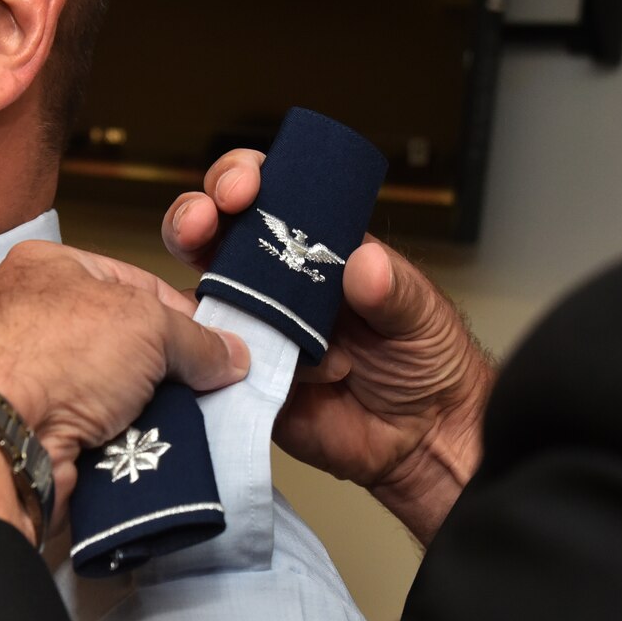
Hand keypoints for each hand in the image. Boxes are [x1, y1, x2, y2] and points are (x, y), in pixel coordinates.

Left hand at [0, 241, 248, 541]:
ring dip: (148, 411)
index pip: (134, 283)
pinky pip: (98, 435)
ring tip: (184, 423)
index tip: (217, 346)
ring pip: (115, 394)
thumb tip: (230, 356)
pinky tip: (150, 450)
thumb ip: (195, 339)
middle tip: (209, 388)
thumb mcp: (148, 324)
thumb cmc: (54, 354)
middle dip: (168, 369)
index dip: (182, 314)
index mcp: (49, 269)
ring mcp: (32, 381)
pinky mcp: (36, 434)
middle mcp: (33, 320)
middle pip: (126, 343)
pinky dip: (125, 444)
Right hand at [163, 149, 492, 543]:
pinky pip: (206, 363)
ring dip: (193, 290)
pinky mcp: (241, 379)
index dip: (242, 178)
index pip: (268, 197)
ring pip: (197, 296)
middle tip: (200, 223)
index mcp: (317, 250)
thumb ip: (393, 290)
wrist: (422, 441)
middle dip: (193, 216)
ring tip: (225, 302)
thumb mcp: (422, 315)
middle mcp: (274, 284)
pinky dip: (207, 357)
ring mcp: (252, 330)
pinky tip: (230, 359)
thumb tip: (364, 263)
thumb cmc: (428, 363)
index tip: (242, 187)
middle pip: (212, 233)